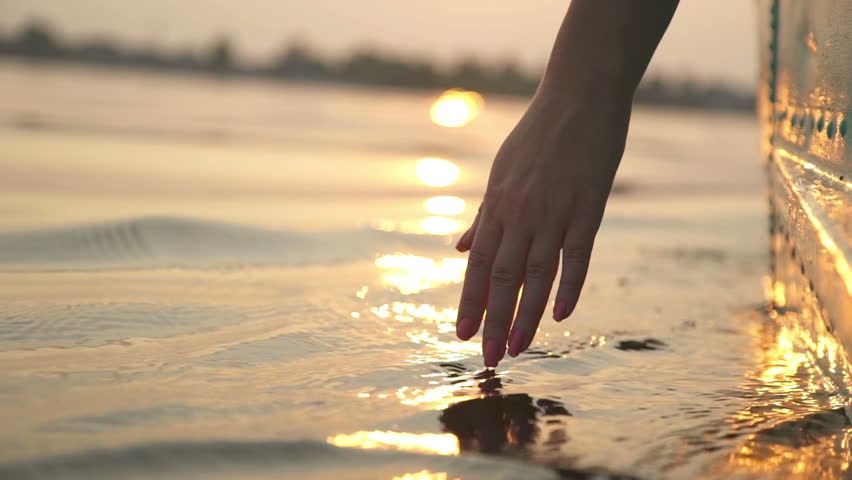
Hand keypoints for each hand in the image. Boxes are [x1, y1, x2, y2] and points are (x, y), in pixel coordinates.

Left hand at [454, 89, 631, 366]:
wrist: (578, 97)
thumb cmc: (536, 136)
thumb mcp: (500, 173)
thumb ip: (483, 216)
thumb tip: (460, 247)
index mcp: (497, 205)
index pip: (478, 265)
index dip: (470, 302)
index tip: (463, 335)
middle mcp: (520, 213)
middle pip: (504, 278)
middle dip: (495, 322)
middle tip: (489, 359)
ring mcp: (554, 211)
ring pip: (537, 274)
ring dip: (527, 315)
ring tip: (520, 349)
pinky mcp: (588, 207)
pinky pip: (577, 254)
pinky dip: (569, 286)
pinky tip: (561, 315)